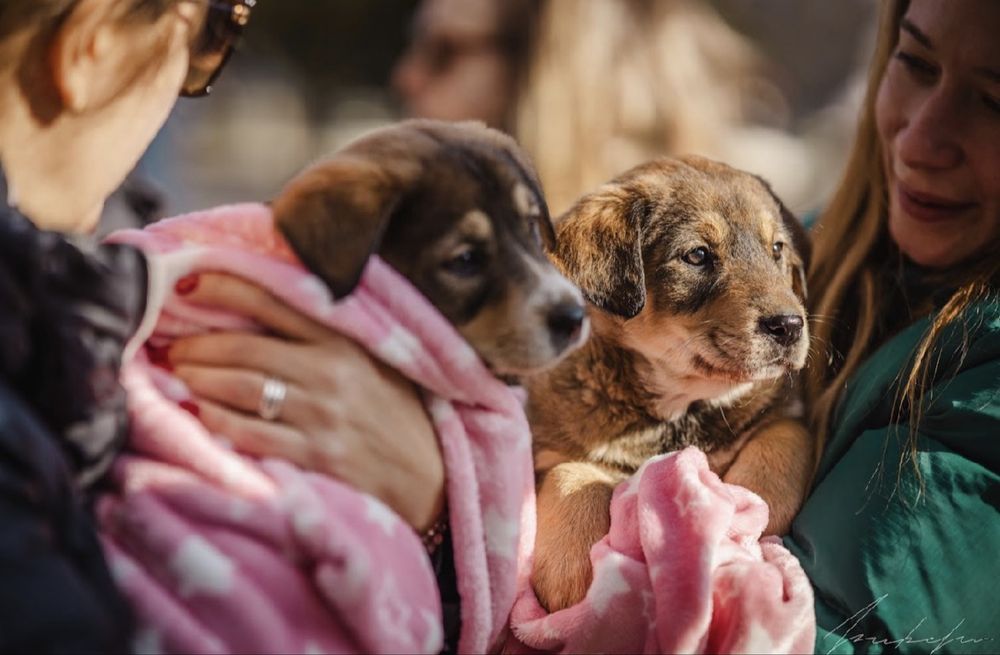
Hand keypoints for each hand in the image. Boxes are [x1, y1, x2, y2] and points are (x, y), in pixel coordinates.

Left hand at [163, 273, 445, 531]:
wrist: (431, 476)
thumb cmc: (396, 412)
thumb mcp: (374, 359)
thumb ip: (327, 334)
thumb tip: (260, 309)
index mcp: (344, 341)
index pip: (272, 300)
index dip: (223, 286)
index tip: (187, 280)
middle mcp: (330, 373)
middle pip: (243, 347)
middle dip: (196, 344)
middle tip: (172, 344)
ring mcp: (320, 416)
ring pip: (238, 389)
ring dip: (198, 380)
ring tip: (180, 375)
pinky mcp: (313, 456)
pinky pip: (248, 434)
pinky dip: (215, 422)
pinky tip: (200, 415)